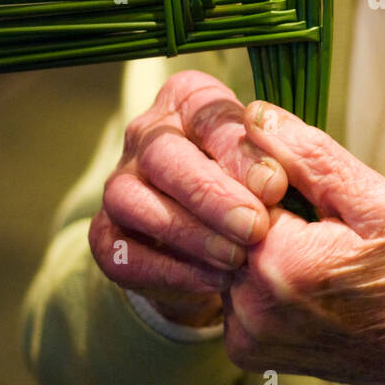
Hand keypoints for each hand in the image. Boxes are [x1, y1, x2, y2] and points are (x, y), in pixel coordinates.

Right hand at [89, 70, 288, 324]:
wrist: (226, 244)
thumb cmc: (260, 189)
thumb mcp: (277, 166)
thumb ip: (278, 162)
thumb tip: (273, 177)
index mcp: (190, 102)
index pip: (208, 116)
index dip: (241, 152)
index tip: (276, 187)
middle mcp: (147, 135)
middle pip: (163, 154)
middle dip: (210, 194)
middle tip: (254, 227)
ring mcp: (120, 184)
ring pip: (134, 201)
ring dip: (188, 234)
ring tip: (236, 259)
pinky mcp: (106, 235)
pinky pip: (123, 254)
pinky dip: (169, 272)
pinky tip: (213, 282)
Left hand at [220, 100, 384, 384]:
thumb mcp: (373, 200)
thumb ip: (309, 156)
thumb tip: (255, 115)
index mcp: (279, 261)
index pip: (234, 187)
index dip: (264, 174)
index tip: (300, 184)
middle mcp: (250, 304)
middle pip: (222, 225)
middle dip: (257, 208)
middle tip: (312, 219)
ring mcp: (245, 334)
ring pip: (221, 258)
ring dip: (253, 244)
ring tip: (310, 248)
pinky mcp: (246, 352)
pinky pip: (231, 295)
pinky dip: (256, 280)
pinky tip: (298, 279)